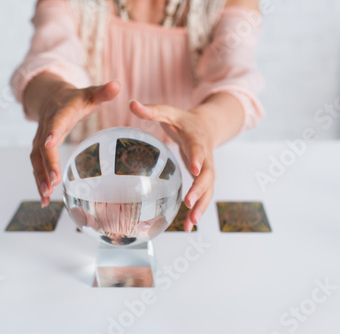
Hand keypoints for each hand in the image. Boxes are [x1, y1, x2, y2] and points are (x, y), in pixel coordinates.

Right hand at [26, 75, 120, 206]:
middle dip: (47, 165)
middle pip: (43, 148)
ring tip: (46, 197)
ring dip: (40, 179)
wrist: (51, 98)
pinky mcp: (38, 150)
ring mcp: (39, 140)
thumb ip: (103, 92)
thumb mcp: (90, 93)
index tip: (51, 143)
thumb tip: (117, 84)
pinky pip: (36, 167)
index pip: (55, 122)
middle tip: (54, 182)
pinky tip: (44, 199)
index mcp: (60, 113)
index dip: (53, 132)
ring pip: (36, 160)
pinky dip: (39, 182)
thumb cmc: (75, 99)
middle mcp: (46, 127)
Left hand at [129, 100, 216, 231]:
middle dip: (200, 190)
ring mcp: (207, 169)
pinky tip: (189, 225)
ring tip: (191, 224)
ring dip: (201, 206)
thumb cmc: (183, 120)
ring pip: (209, 189)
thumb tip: (130, 103)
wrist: (207, 126)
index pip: (199, 149)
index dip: (199, 159)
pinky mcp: (205, 178)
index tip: (195, 169)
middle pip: (208, 175)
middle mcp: (206, 156)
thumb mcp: (169, 112)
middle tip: (189, 203)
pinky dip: (198, 209)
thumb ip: (151, 110)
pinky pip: (204, 195)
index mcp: (197, 139)